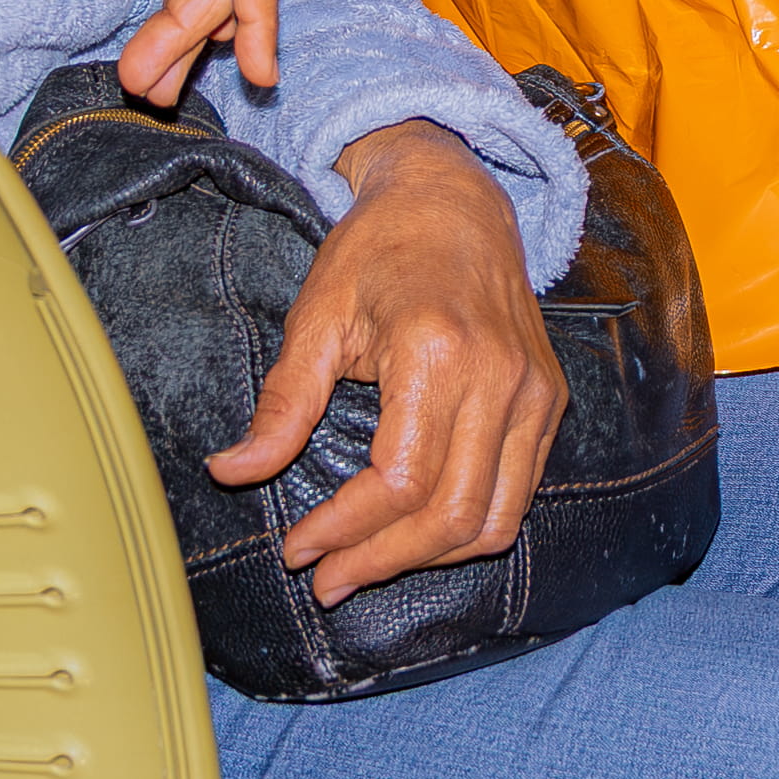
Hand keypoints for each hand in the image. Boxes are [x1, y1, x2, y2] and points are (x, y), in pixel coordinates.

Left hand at [201, 121, 563, 602]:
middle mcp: (499, 378)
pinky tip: (414, 533)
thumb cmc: (379, 249)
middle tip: (326, 580)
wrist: (454, 198)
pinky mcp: (547, 401)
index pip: (400, 483)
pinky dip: (467, 528)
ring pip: (495, 519)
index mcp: (437, 351)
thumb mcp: (317, 317)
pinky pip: (517, 493)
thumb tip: (231, 473)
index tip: (298, 548)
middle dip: (382, 562)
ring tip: (365, 565)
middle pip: (451, 516)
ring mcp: (534, 393)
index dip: (344, 530)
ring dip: (427, 559)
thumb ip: (283, 405)